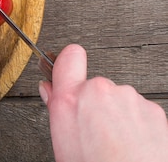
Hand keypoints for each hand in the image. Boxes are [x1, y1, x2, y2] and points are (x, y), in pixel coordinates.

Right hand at [39, 44, 167, 161]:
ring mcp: (129, 98)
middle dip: (95, 104)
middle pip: (95, 86)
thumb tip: (50, 91)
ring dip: (117, 115)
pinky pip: (140, 111)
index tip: (67, 68)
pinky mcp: (153, 110)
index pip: (69, 57)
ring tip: (116, 143)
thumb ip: (56, 109)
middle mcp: (100, 91)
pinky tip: (134, 145)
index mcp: (70, 99)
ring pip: (119, 99)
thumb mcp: (62, 143)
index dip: (67, 62)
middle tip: (94, 131)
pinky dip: (138, 125)